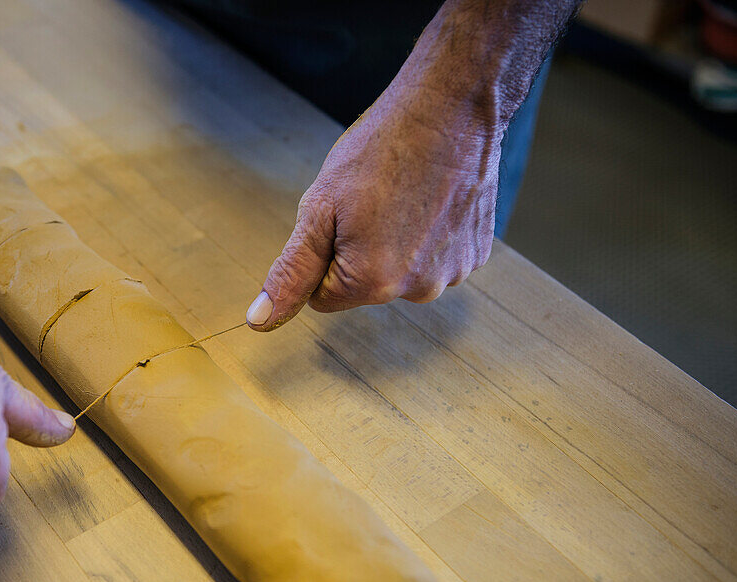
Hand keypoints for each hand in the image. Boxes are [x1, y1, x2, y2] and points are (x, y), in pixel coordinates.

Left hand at [245, 79, 500, 329]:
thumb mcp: (319, 209)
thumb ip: (291, 272)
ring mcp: (455, 272)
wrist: (449, 105)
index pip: (323, 297)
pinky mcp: (477, 253)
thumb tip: (259, 321)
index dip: (324, 255)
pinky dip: (429, 233)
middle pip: (365, 287)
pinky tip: (431, 196)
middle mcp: (419, 290)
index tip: (341, 216)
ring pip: (401, 272)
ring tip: (404, 194)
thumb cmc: (380, 149)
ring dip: (396, 242)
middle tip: (373, 200)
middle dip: (360, 251)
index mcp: (373, 283)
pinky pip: (435, 257)